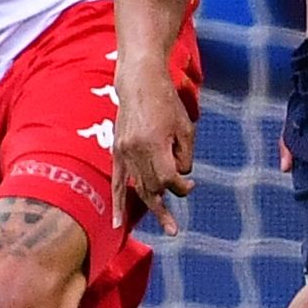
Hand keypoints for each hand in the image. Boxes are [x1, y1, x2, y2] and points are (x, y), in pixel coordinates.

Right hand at [111, 59, 194, 235]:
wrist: (139, 81)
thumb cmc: (167, 101)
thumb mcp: (186, 127)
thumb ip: (185, 156)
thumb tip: (179, 177)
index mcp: (154, 143)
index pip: (168, 178)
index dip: (182, 187)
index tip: (191, 184)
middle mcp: (135, 149)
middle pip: (153, 186)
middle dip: (169, 196)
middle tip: (179, 216)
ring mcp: (123, 151)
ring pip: (138, 187)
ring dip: (153, 205)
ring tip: (167, 226)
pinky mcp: (116, 150)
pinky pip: (116, 182)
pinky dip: (117, 204)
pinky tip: (118, 224)